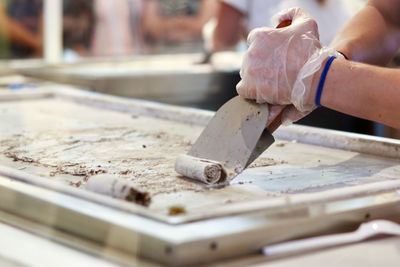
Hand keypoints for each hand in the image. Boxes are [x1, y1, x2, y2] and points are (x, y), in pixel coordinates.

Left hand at [237, 8, 340, 123]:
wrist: (314, 78)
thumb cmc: (311, 52)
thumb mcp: (307, 23)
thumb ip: (293, 13)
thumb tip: (280, 17)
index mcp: (259, 36)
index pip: (254, 40)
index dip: (266, 48)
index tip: (275, 55)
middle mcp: (250, 53)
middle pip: (250, 58)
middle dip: (261, 63)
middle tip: (277, 69)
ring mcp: (249, 71)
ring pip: (247, 73)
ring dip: (256, 77)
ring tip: (273, 81)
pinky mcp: (249, 88)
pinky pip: (242, 89)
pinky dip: (250, 91)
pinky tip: (262, 91)